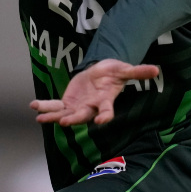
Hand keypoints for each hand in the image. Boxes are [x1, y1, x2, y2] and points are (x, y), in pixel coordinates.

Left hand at [30, 59, 159, 125]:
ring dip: (53, 116)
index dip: (104, 116)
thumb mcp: (125, 69)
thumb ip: (138, 71)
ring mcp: (78, 106)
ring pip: (65, 114)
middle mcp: (91, 107)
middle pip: (82, 115)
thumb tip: (157, 69)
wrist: (102, 73)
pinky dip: (45, 107)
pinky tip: (33, 106)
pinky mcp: (68, 102)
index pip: (107, 111)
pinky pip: (54, 106)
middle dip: (74, 119)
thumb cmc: (114, 73)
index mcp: (105, 101)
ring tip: (41, 119)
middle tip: (66, 123)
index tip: (102, 121)